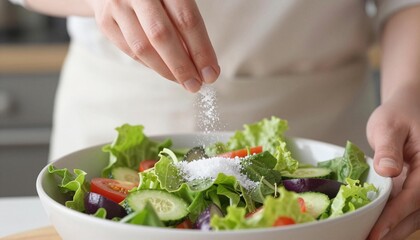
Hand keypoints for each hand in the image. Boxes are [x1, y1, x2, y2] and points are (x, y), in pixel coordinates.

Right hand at [85, 0, 219, 91]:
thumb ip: (187, 23)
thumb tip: (203, 63)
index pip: (187, 20)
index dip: (201, 50)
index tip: (211, 73)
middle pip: (162, 36)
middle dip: (182, 66)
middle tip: (196, 85)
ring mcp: (117, 5)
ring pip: (143, 47)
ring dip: (166, 70)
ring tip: (183, 82)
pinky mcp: (105, 21)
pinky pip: (130, 50)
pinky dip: (150, 64)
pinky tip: (164, 70)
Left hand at [367, 93, 419, 239]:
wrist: (408, 109)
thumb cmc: (398, 114)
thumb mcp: (388, 125)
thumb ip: (388, 148)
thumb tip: (388, 170)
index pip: (414, 195)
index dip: (395, 216)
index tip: (376, 232)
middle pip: (417, 212)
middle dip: (394, 230)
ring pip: (416, 215)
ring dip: (395, 230)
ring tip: (371, 239)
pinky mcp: (417, 188)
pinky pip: (410, 208)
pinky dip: (395, 220)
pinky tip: (377, 229)